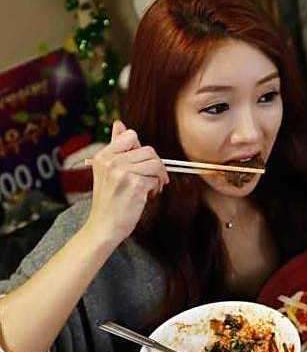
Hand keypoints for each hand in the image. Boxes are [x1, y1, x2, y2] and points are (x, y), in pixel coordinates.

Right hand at [83, 120, 168, 247]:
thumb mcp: (106, 171)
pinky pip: (156, 179)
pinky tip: (147, 196)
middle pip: (149, 150)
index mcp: (103, 156)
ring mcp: (123, 173)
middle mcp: (112, 162)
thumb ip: (115, 147)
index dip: (141, 149)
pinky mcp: (135, 185)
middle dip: (156, 165)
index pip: (131, 136)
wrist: (103, 227)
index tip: (142, 162)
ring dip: (158, 176)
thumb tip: (119, 124)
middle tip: (154, 178)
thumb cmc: (108, 201)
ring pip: (156, 163)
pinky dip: (156, 188)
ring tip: (151, 187)